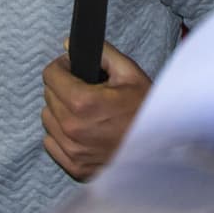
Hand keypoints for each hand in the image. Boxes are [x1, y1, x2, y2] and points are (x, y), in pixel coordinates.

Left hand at [41, 40, 151, 179]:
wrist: (165, 152)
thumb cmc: (148, 112)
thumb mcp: (130, 75)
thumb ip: (101, 54)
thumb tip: (70, 45)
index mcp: (82, 102)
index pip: (50, 75)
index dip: (62, 66)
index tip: (73, 68)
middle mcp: (72, 128)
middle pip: (48, 96)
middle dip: (62, 88)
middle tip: (84, 89)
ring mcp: (72, 150)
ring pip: (48, 119)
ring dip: (60, 111)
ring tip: (84, 111)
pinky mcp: (75, 167)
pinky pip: (51, 143)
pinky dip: (61, 135)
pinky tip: (82, 131)